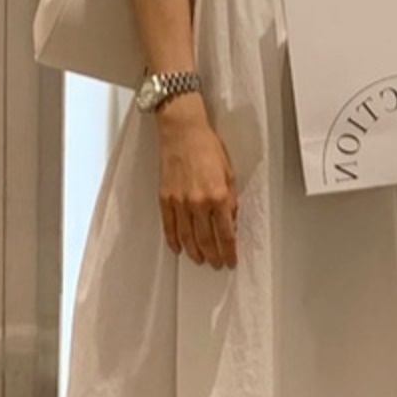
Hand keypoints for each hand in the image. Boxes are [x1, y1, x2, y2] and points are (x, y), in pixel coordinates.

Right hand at [156, 95, 238, 269]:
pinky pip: (169, 226)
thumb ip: (230, 200)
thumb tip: (230, 221)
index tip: (231, 260)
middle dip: (214, 256)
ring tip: (200, 260)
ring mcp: (180, 202)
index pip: (226, 234)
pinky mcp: (165, 198)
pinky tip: (178, 248)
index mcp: (219, 196)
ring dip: (195, 252)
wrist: (182, 132)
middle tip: (217, 264)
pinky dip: (174, 240)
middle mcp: (199, 203)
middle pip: (207, 240)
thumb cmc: (207, 147)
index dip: (229, 251)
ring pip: (188, 237)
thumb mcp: (229, 173)